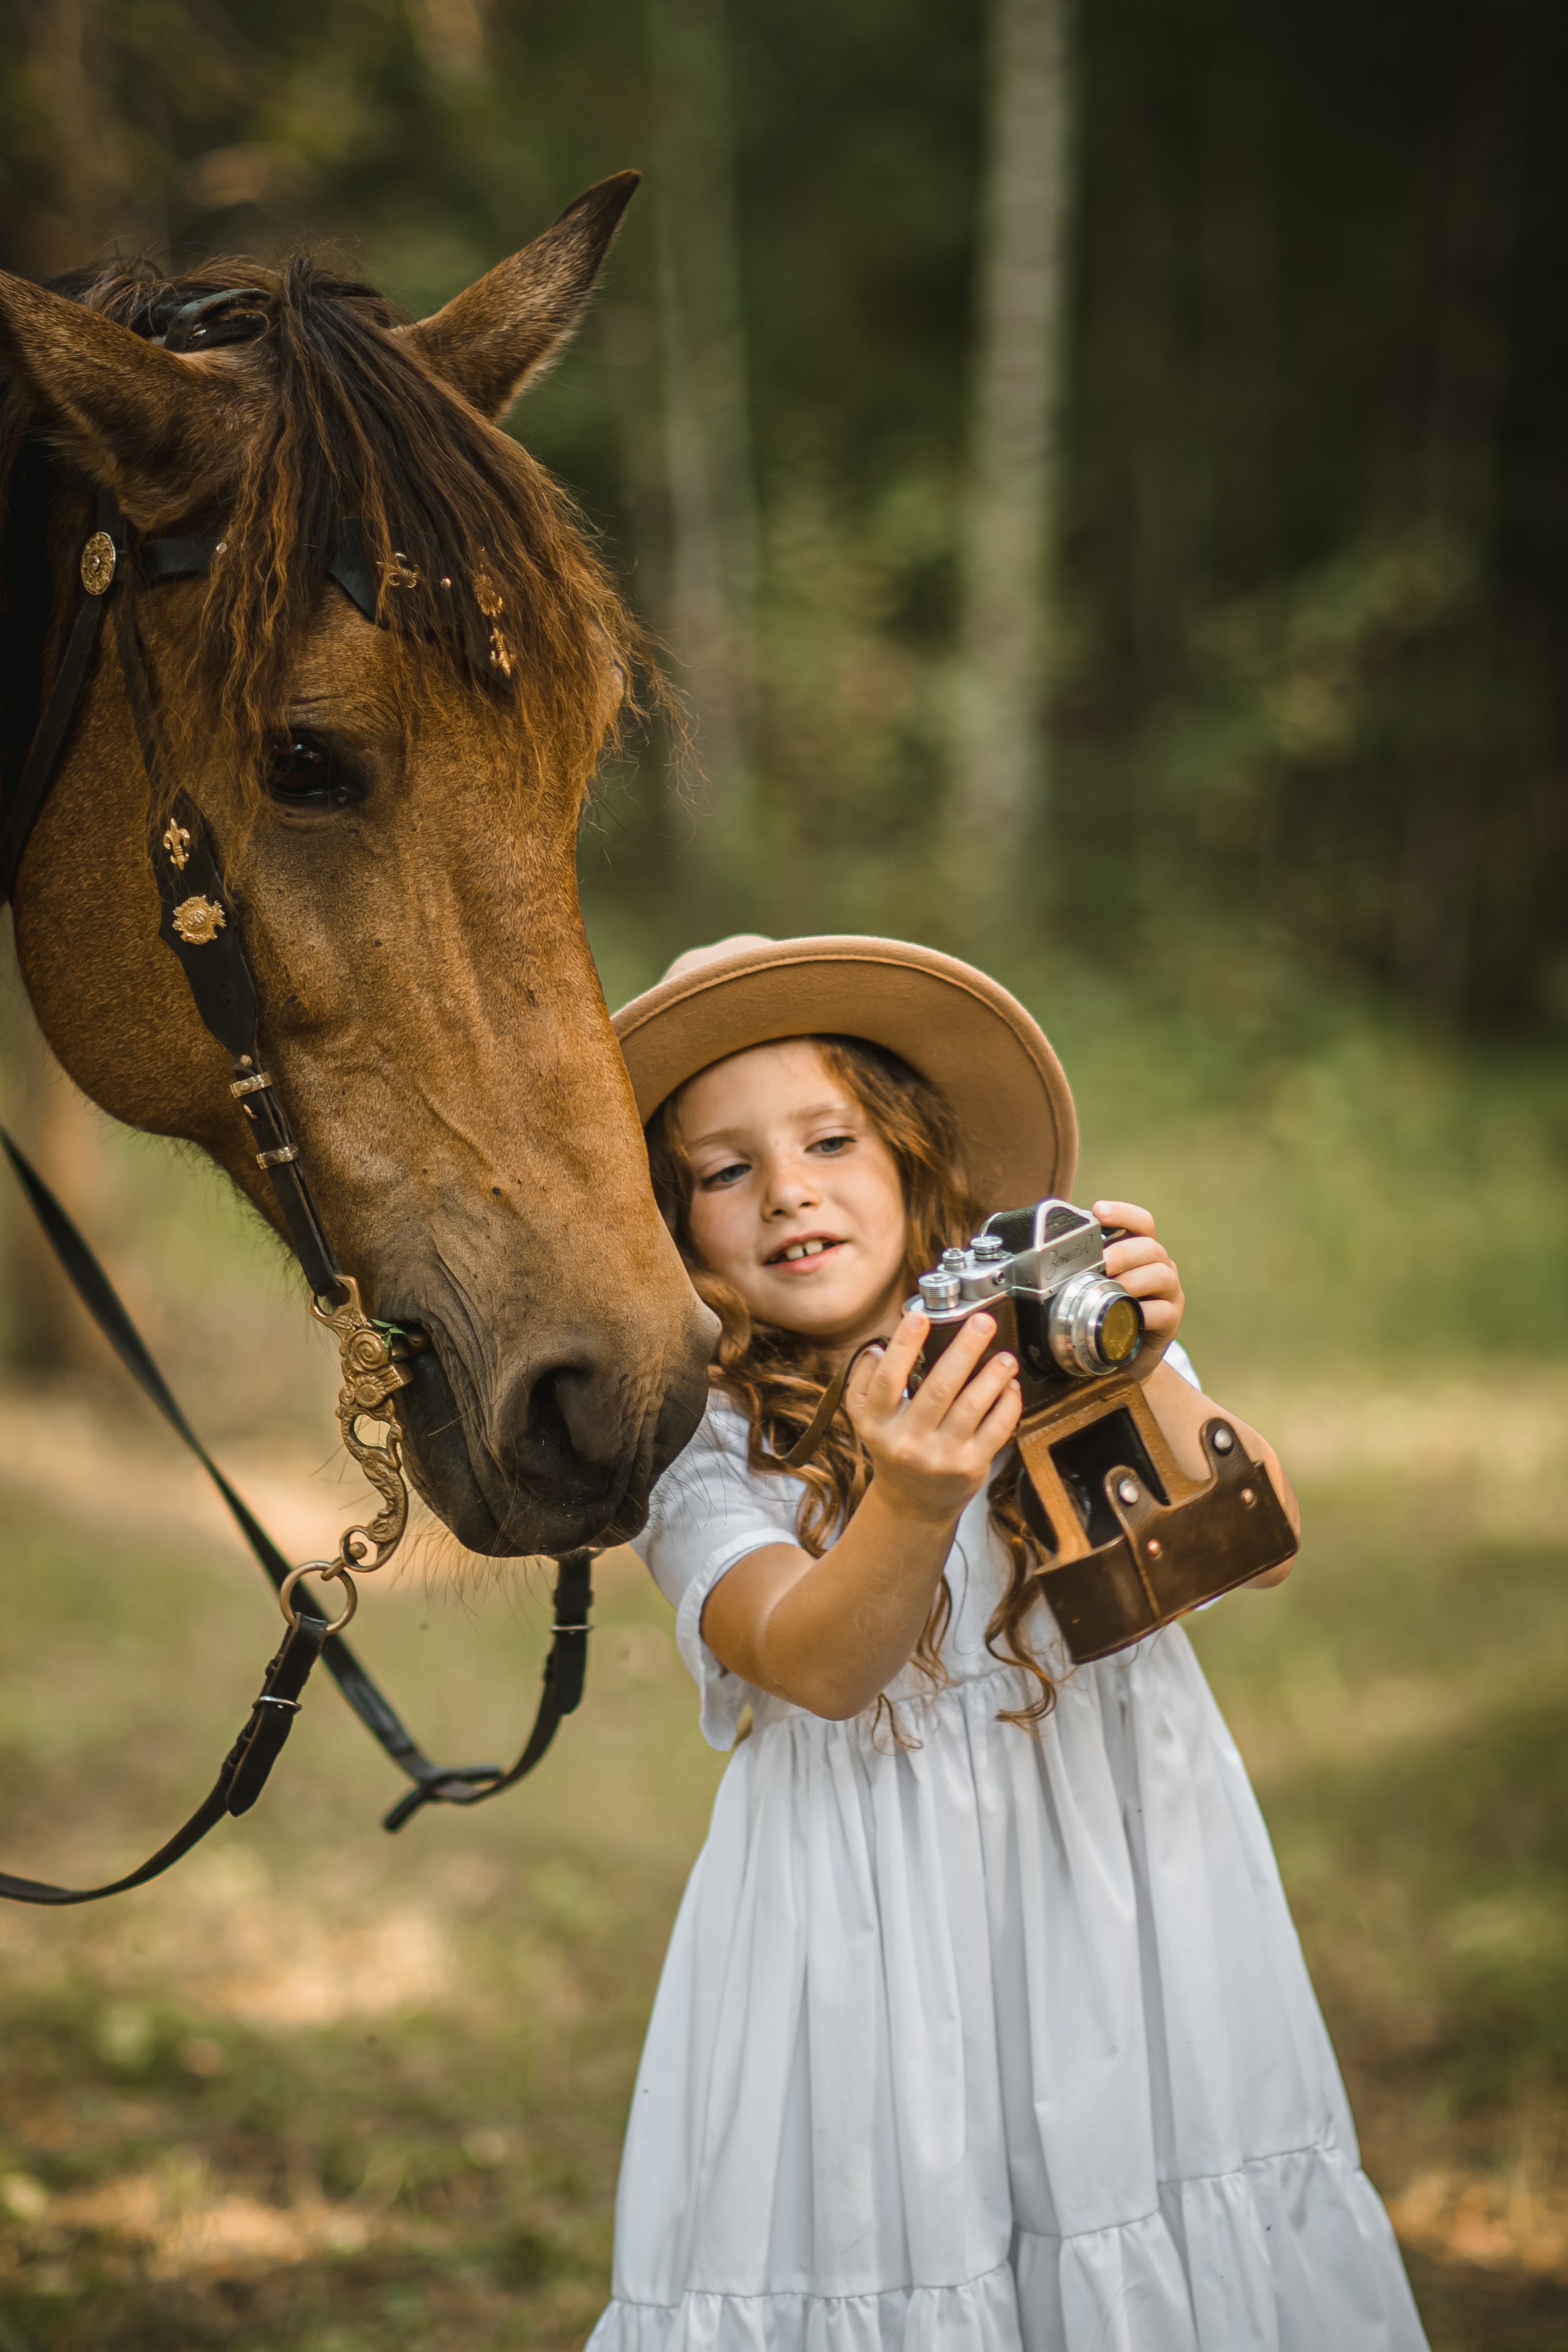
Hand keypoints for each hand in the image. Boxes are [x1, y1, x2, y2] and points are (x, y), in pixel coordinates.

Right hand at [842, 1306, 1021, 1528]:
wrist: (913, 1504)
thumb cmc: (894, 1449)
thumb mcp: (865, 1419)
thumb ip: (865, 1381)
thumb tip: (878, 1347)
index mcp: (879, 1424)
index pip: (888, 1380)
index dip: (903, 1345)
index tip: (919, 1317)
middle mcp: (908, 1441)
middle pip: (939, 1388)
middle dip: (965, 1350)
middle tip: (983, 1322)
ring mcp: (942, 1456)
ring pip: (972, 1407)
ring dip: (993, 1376)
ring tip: (1005, 1357)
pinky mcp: (971, 1466)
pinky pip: (996, 1430)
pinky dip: (1007, 1404)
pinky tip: (1010, 1386)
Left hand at [1093, 1200, 1183, 1339]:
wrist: (1124, 1353)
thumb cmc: (1108, 1310)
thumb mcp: (1097, 1284)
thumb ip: (1084, 1266)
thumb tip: (1049, 1253)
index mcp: (1140, 1251)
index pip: (1141, 1222)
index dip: (1123, 1213)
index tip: (1099, 1211)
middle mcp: (1160, 1266)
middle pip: (1150, 1247)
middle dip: (1124, 1251)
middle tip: (1102, 1262)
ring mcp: (1169, 1292)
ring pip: (1161, 1274)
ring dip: (1134, 1279)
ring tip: (1113, 1288)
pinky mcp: (1172, 1319)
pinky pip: (1163, 1311)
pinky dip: (1143, 1313)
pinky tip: (1127, 1315)